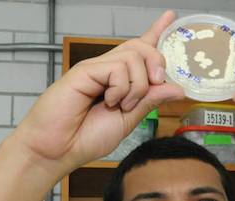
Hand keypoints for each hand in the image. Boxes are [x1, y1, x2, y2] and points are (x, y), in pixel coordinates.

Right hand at [11, 11, 184, 175]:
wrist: (57, 151)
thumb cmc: (85, 138)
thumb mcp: (128, 121)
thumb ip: (150, 101)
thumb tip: (177, 88)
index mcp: (118, 81)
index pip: (139, 50)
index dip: (155, 32)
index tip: (170, 16)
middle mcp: (107, 70)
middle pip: (141, 48)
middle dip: (157, 63)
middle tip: (154, 84)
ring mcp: (96, 69)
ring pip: (134, 57)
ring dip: (138, 86)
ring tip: (122, 105)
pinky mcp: (85, 71)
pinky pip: (117, 68)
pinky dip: (121, 89)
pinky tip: (109, 102)